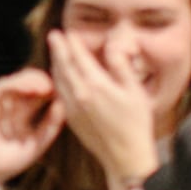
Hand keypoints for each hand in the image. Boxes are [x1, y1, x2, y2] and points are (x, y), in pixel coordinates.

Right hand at [0, 68, 65, 189]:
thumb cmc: (13, 158)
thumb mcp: (38, 143)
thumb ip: (50, 125)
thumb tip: (63, 104)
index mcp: (30, 110)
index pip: (46, 91)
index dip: (58, 88)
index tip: (71, 90)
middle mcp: (17, 102)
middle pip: (35, 81)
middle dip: (47, 81)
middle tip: (59, 84)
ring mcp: (3, 100)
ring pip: (20, 79)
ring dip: (33, 80)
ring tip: (45, 87)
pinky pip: (3, 86)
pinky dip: (17, 84)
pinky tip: (29, 88)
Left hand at [46, 27, 162, 189]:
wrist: (126, 157)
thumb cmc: (136, 123)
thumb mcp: (134, 90)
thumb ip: (120, 65)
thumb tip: (111, 45)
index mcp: (95, 85)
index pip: (79, 57)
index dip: (73, 42)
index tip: (69, 32)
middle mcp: (79, 95)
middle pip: (64, 66)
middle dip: (58, 49)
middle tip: (54, 35)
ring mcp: (73, 108)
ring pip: (59, 80)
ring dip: (56, 64)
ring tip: (56, 53)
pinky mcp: (71, 119)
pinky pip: (60, 94)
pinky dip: (58, 80)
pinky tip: (61, 78)